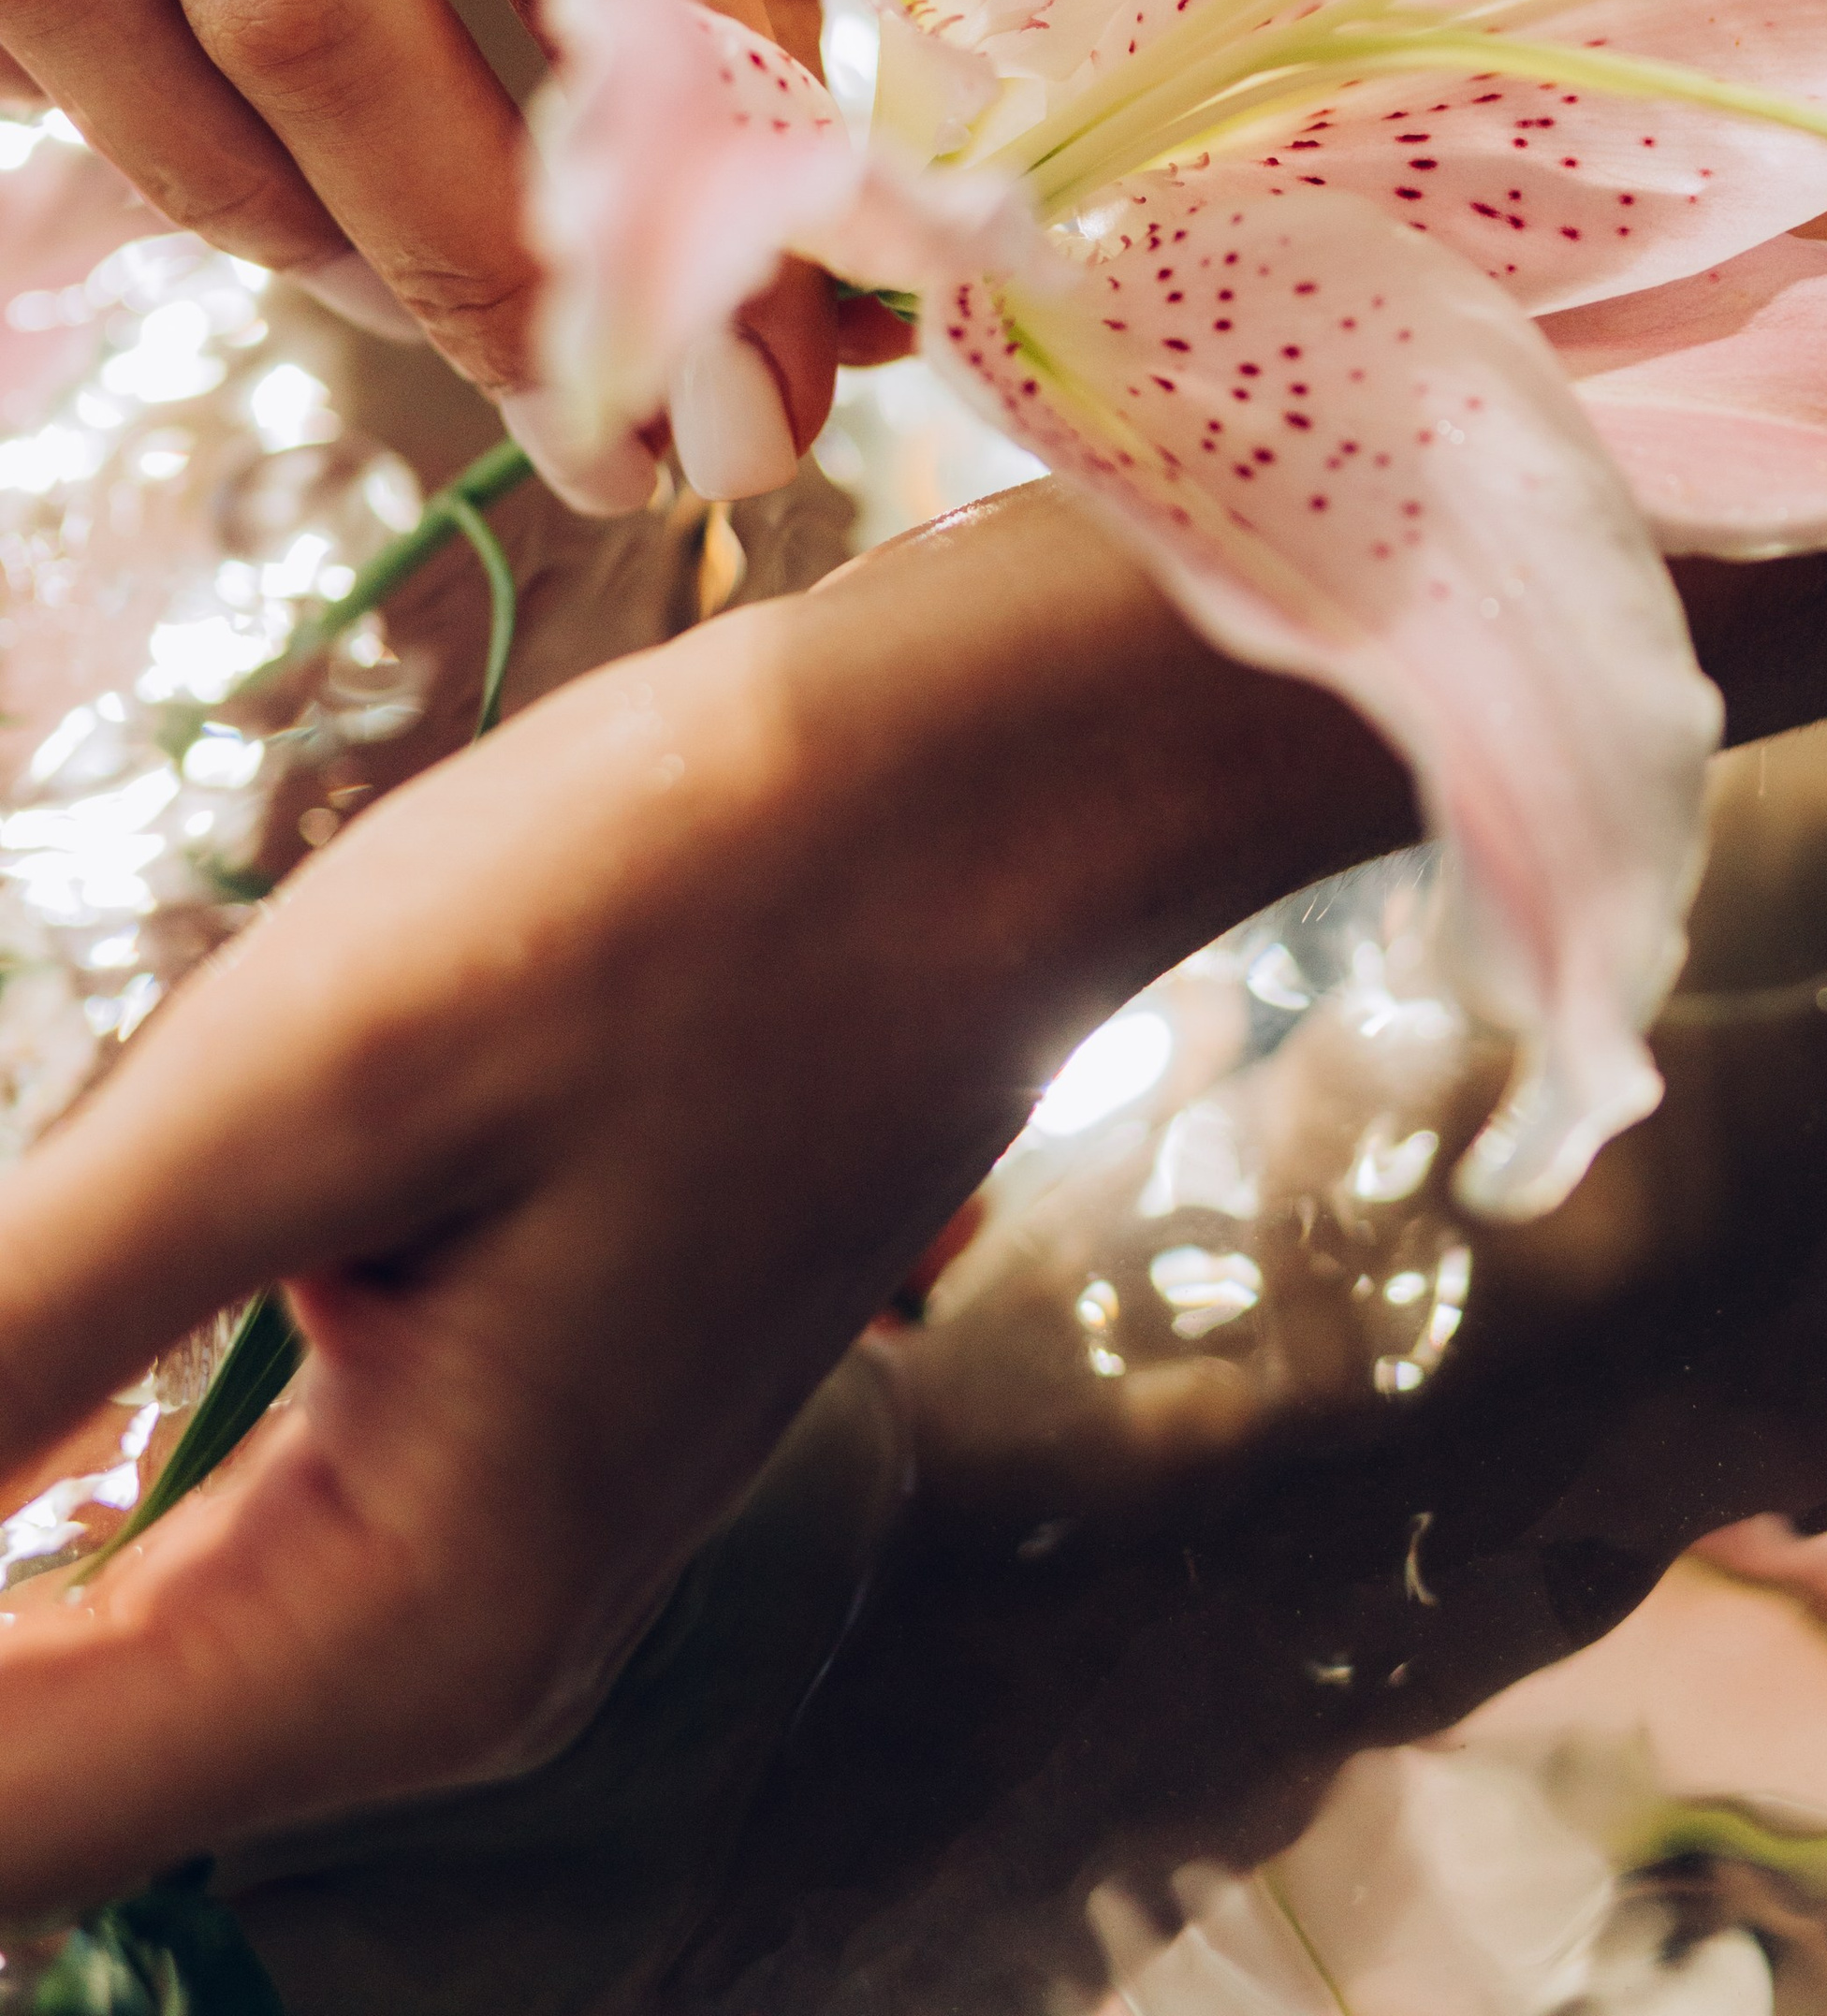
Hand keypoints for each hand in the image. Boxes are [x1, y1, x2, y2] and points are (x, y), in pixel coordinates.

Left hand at [0, 488, 1406, 1908]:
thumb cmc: (697, 891)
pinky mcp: (468, 1438)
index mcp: (403, 1627)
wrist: (998, 786)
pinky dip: (12, 1479)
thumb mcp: (312, 1087)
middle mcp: (429, 1659)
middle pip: (11, 1771)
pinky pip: (162, 1543)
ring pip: (67, 1674)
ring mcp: (459, 1561)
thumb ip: (11, 1336)